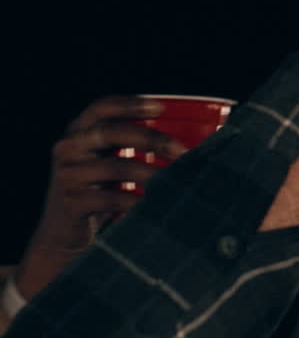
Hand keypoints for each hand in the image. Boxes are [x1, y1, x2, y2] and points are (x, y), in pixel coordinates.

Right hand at [17, 96, 183, 300]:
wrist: (66, 233)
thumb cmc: (101, 190)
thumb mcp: (111, 162)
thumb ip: (135, 147)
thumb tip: (193, 143)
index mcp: (81, 132)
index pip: (102, 107)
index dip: (130, 104)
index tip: (160, 108)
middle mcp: (70, 148)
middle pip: (110, 132)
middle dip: (151, 138)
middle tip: (182, 151)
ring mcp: (68, 175)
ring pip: (115, 167)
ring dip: (152, 174)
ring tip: (177, 181)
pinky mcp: (71, 202)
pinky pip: (110, 199)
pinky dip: (136, 201)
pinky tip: (155, 204)